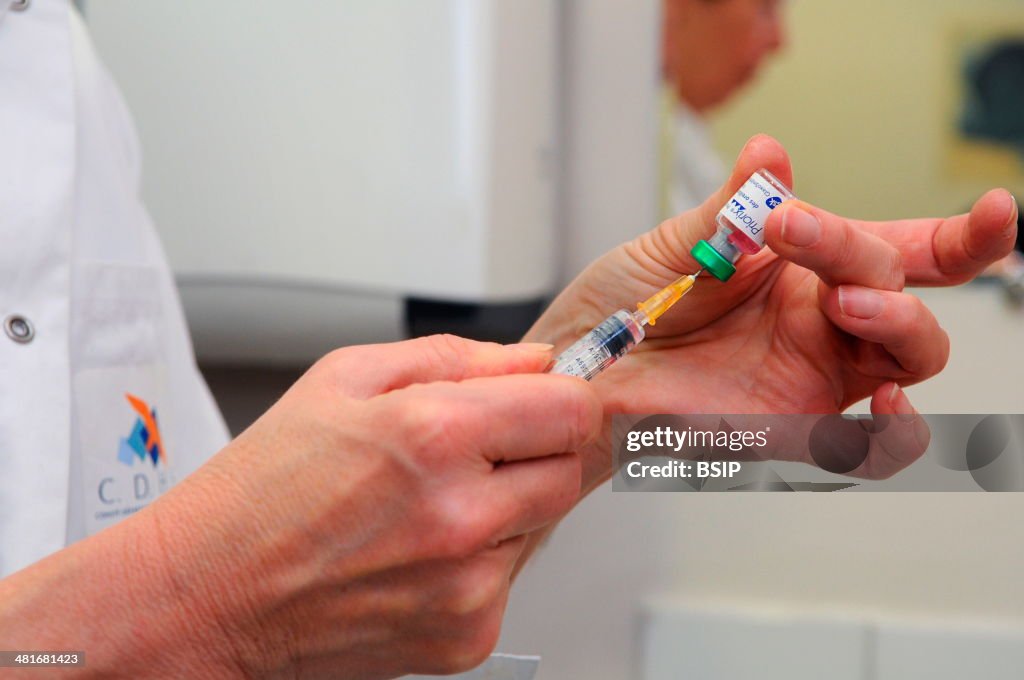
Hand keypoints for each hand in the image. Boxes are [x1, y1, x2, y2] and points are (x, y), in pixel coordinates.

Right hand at [0, 336, 600, 678]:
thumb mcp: (343, 379)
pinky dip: (480, 559)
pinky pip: (510, 577)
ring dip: (508, 505)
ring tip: (429, 503)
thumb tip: (535, 361)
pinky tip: (418, 550)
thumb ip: (456, 357)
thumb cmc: (261, 489)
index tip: (549, 398)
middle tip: (477, 450)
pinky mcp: (468, 634)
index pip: (573, 408)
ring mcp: (469, 584)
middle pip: (571, 468)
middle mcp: (463, 515)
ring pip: (543, 523)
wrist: (206, 597)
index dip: (565, 395)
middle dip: (538, 449)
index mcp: (435, 434)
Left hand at [527, 134, 1016, 487]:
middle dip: (866, 255)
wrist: (574, 375)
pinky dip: (898, 430)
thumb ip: (725, 212)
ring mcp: (813, 373)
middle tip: (799, 235)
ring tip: (847, 305)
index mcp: (799, 266)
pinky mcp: (794, 427)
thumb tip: (770, 157)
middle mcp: (818, 318)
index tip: (996, 211)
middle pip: (899, 286)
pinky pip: (873, 444)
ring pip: (909, 353)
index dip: (958, 235)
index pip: (893, 248)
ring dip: (899, 323)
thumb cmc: (618, 309)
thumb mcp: (668, 247)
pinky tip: (883, 403)